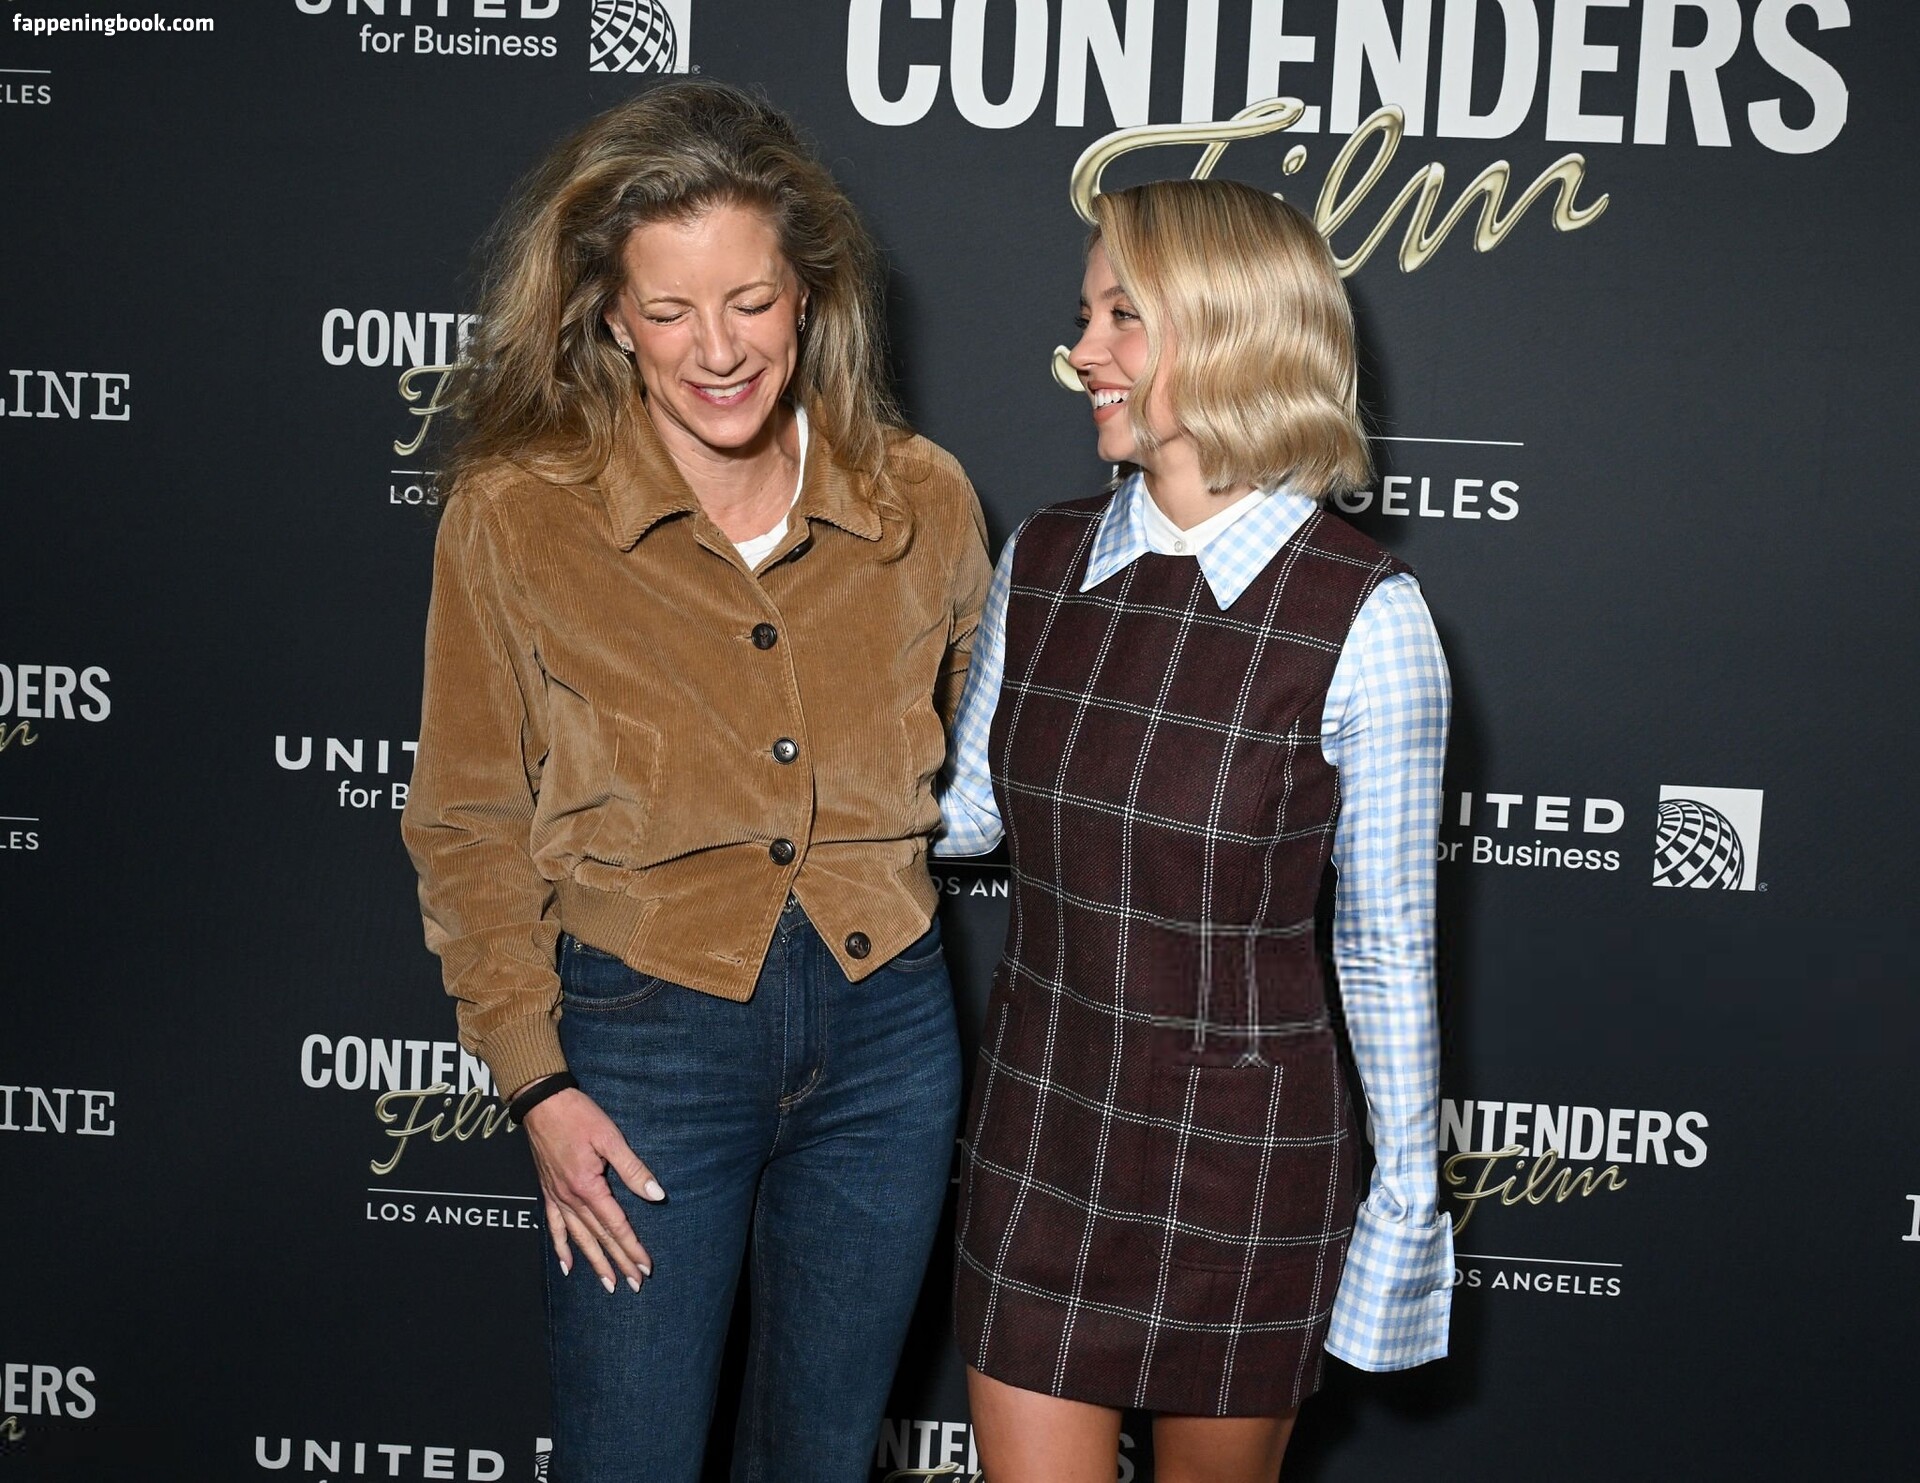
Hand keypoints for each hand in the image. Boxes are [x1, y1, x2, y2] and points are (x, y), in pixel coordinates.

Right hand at [521, 1087, 663, 1292]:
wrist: (541, 1102)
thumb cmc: (578, 1115)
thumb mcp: (610, 1138)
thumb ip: (633, 1169)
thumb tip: (657, 1195)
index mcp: (588, 1187)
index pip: (616, 1225)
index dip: (633, 1247)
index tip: (646, 1267)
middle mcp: (570, 1198)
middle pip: (599, 1237)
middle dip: (618, 1262)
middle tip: (634, 1284)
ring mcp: (557, 1197)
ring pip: (578, 1238)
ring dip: (594, 1262)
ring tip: (608, 1283)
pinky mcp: (548, 1191)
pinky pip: (554, 1226)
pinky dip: (561, 1247)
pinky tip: (568, 1265)